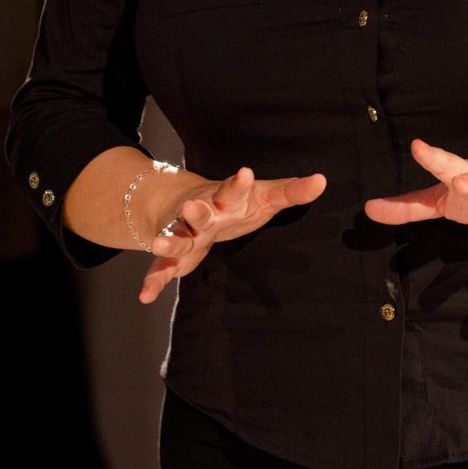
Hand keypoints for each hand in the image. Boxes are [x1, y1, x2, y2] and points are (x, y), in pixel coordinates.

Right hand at [138, 167, 326, 304]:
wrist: (191, 202)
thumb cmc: (237, 202)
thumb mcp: (265, 196)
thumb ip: (292, 191)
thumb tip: (322, 181)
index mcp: (227, 199)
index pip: (233, 188)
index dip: (238, 183)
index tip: (245, 173)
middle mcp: (204, 214)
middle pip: (199, 212)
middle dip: (196, 210)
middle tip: (192, 207)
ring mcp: (186, 233)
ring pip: (176, 236)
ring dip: (168, 240)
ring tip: (159, 243)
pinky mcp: (176, 256)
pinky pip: (163, 267)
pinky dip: (154, 280)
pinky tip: (145, 295)